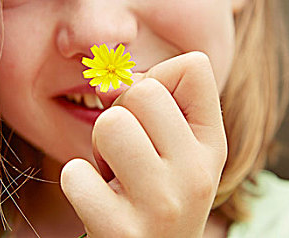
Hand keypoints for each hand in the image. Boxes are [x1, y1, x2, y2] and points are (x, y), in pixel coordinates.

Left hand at [61, 52, 227, 236]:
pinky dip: (77, 181)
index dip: (158, 80)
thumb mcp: (171, 145)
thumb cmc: (154, 190)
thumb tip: (107, 82)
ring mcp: (161, 205)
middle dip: (121, 113)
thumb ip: (149, 99)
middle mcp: (196, 174)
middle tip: (127, 152)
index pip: (193, 67)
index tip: (152, 114)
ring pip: (109, 124)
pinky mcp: (120, 231)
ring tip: (114, 174)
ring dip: (99, 146)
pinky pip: (76, 173)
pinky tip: (99, 200)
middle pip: (142, 92)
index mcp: (212, 146)